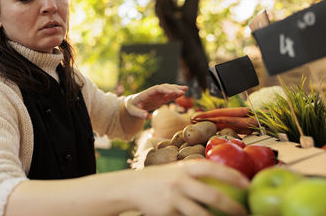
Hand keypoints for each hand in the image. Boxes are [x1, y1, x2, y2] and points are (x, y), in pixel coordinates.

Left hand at [125, 84, 187, 118]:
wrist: (132, 104)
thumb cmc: (132, 107)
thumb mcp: (133, 111)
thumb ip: (140, 114)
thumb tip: (147, 116)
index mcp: (146, 93)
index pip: (156, 89)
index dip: (165, 90)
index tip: (173, 92)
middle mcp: (153, 92)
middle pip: (164, 88)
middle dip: (173, 89)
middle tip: (183, 90)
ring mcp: (157, 95)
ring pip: (168, 90)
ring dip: (176, 89)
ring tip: (185, 89)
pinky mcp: (160, 99)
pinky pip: (168, 96)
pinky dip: (175, 94)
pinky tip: (182, 94)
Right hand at [129, 160, 248, 215]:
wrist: (132, 187)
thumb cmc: (161, 178)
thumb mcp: (176, 170)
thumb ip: (195, 173)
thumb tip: (222, 178)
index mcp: (184, 168)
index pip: (212, 168)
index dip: (231, 175)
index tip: (247, 183)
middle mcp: (180, 182)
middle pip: (212, 196)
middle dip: (232, 207)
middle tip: (245, 212)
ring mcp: (173, 199)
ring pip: (201, 215)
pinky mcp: (167, 214)